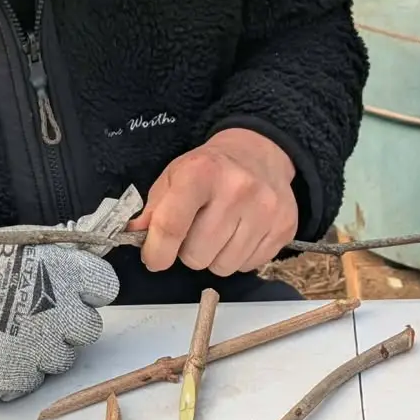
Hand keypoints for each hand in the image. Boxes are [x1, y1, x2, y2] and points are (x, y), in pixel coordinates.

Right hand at [0, 188, 141, 402]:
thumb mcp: (17, 242)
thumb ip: (56, 256)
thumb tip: (81, 254)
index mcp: (66, 273)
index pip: (105, 286)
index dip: (89, 290)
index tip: (74, 291)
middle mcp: (63, 313)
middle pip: (88, 328)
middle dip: (67, 324)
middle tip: (35, 315)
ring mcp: (42, 350)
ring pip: (62, 359)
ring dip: (42, 349)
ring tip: (7, 333)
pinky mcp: (18, 378)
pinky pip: (32, 379)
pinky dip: (17, 370)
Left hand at [128, 128, 297, 275]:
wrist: (259, 153)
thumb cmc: (209, 169)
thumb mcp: (174, 177)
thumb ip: (152, 210)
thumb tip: (135, 237)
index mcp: (201, 173)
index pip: (171, 226)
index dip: (156, 252)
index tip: (154, 258)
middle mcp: (237, 189)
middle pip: (197, 256)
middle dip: (189, 251)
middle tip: (194, 232)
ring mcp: (266, 210)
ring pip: (223, 267)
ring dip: (214, 256)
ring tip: (218, 232)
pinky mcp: (284, 227)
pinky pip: (248, 266)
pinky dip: (238, 257)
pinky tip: (239, 233)